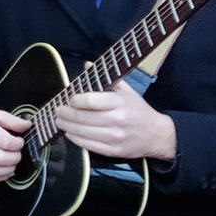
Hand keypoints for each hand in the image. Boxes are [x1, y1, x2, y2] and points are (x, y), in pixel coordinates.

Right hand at [0, 104, 30, 182]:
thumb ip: (13, 120)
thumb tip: (27, 126)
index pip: (7, 143)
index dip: (18, 144)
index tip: (19, 141)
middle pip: (1, 159)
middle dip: (15, 158)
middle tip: (16, 152)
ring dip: (9, 169)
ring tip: (12, 161)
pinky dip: (0, 177)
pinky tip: (5, 170)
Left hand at [56, 80, 176, 162]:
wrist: (157, 135)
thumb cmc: (138, 110)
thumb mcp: (126, 91)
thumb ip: (106, 79)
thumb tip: (87, 65)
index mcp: (119, 103)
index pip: (89, 101)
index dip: (75, 100)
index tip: (69, 98)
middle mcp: (117, 120)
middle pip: (82, 117)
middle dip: (65, 114)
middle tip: (57, 110)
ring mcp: (115, 137)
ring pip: (82, 132)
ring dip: (66, 126)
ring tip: (59, 121)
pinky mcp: (113, 151)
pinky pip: (88, 146)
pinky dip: (75, 139)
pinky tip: (70, 133)